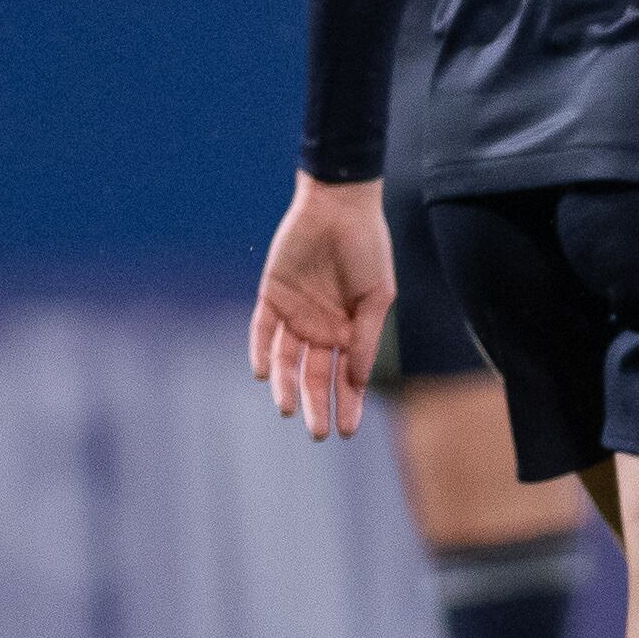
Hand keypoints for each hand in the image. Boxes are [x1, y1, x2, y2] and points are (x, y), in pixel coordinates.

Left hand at [249, 173, 394, 439]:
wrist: (339, 205)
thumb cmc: (367, 248)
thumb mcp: (376, 297)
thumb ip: (364, 339)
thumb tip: (356, 382)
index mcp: (349, 330)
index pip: (346, 377)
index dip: (346, 404)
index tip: (346, 432)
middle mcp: (321, 327)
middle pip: (313, 375)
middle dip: (315, 404)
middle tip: (317, 432)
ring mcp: (295, 313)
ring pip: (285, 359)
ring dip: (285, 384)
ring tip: (285, 408)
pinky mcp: (271, 295)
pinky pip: (262, 330)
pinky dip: (261, 351)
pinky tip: (265, 373)